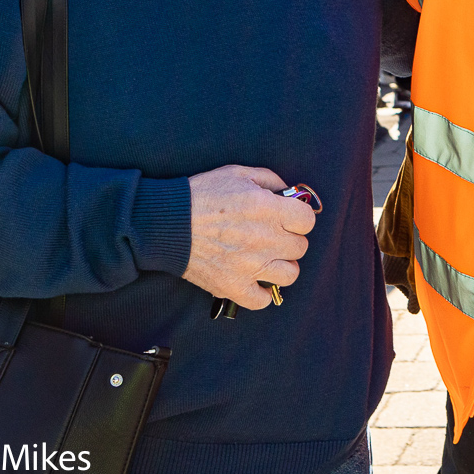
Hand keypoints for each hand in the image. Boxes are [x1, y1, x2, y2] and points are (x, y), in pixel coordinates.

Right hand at [183, 165, 316, 309]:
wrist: (166, 222)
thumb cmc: (201, 194)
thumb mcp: (238, 173)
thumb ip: (270, 179)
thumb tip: (290, 192)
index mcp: (268, 209)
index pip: (308, 221)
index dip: (299, 218)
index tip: (288, 217)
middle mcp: (264, 239)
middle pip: (300, 247)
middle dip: (289, 239)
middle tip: (273, 235)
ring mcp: (250, 265)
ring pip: (289, 275)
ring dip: (281, 266)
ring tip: (267, 258)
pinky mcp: (232, 286)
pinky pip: (262, 300)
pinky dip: (261, 292)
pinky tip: (254, 279)